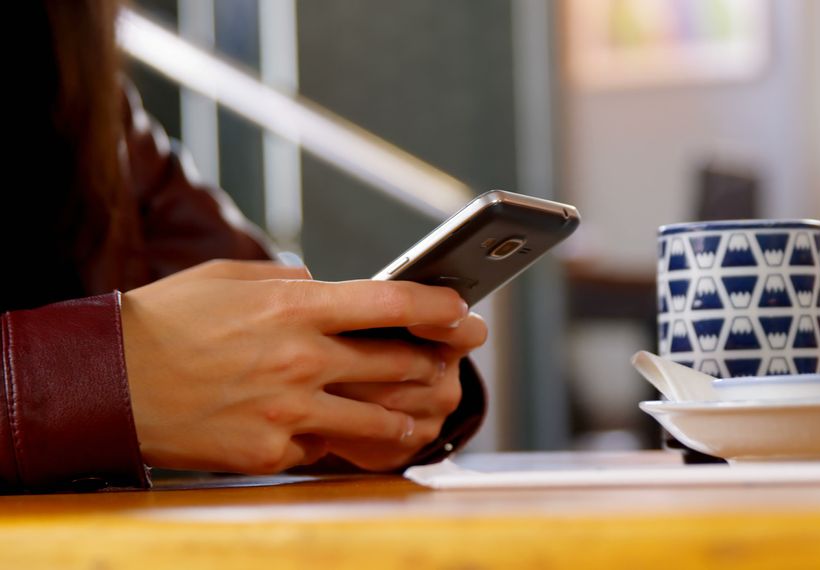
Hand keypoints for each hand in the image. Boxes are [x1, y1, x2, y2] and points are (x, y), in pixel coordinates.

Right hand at [121, 259, 469, 473]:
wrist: (107, 381)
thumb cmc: (169, 321)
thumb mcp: (232, 279)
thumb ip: (290, 281)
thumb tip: (328, 285)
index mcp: (296, 308)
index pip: (393, 305)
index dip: (441, 308)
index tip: (465, 311)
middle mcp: (302, 359)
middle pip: (399, 364)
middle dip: (437, 363)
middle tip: (455, 360)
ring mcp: (288, 411)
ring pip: (378, 418)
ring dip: (406, 416)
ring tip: (419, 415)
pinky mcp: (270, 451)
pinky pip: (324, 448)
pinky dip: (334, 440)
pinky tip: (336, 434)